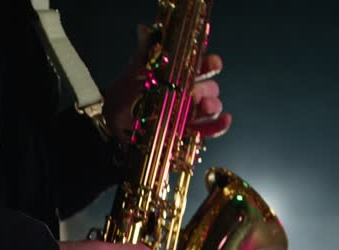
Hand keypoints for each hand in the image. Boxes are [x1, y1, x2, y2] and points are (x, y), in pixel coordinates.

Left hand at [103, 26, 232, 143]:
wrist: (113, 120)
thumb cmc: (125, 93)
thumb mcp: (135, 70)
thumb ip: (144, 51)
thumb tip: (144, 29)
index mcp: (178, 75)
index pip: (200, 67)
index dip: (210, 64)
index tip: (214, 63)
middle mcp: (186, 92)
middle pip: (210, 88)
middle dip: (210, 89)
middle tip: (198, 92)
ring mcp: (188, 112)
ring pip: (211, 107)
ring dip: (213, 106)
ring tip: (205, 107)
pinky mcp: (187, 131)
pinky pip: (209, 130)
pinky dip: (219, 126)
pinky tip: (225, 119)